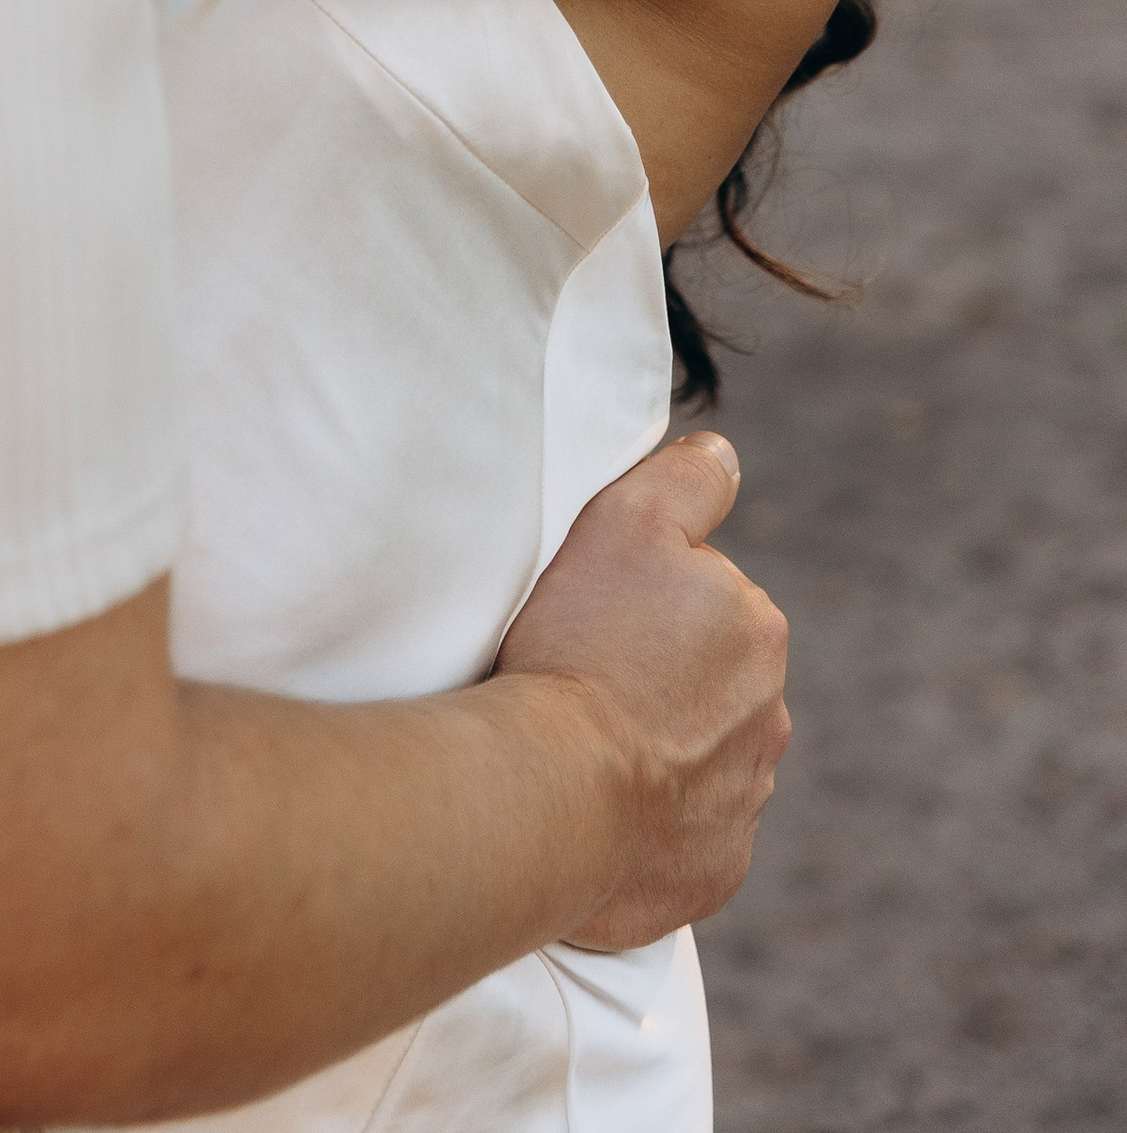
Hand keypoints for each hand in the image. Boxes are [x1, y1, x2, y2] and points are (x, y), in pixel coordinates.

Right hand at [493, 433, 789, 948]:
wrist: (557, 795)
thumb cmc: (583, 648)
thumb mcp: (627, 521)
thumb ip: (688, 478)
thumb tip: (724, 455)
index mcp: (757, 632)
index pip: (704, 599)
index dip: (643, 601)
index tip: (596, 616)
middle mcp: (769, 720)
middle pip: (704, 681)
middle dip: (658, 677)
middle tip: (584, 676)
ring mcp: (745, 805)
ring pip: (696, 757)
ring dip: (653, 748)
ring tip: (582, 743)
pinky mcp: (715, 873)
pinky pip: (682, 834)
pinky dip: (647, 820)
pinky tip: (596, 804)